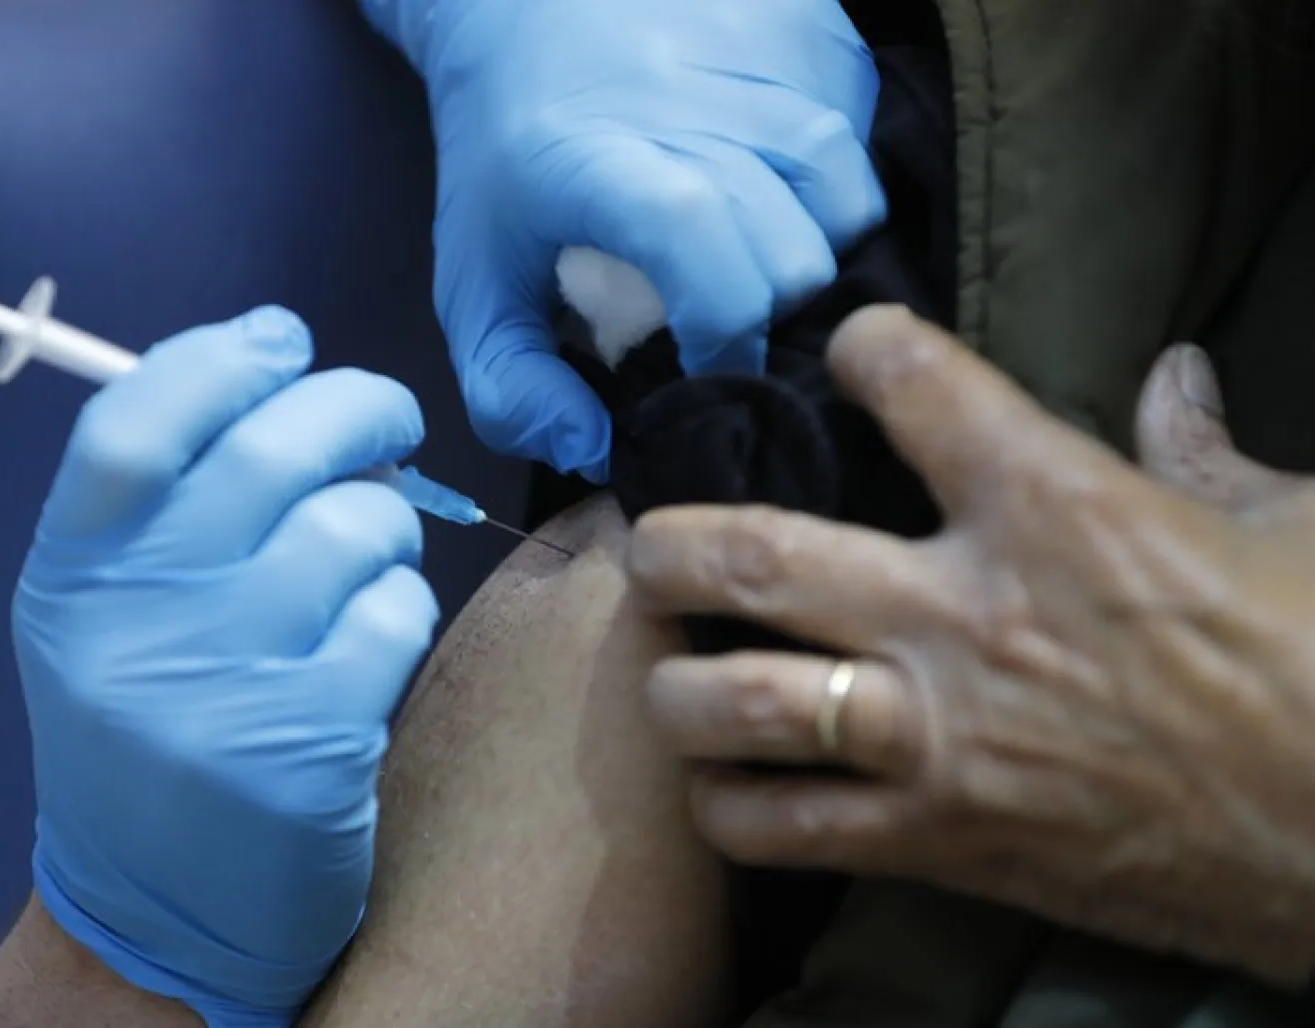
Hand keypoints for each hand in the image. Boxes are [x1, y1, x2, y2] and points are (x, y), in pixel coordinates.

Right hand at [15, 308, 440, 1025]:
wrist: (157, 910)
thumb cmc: (148, 731)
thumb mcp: (109, 617)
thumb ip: (170, 505)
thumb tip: (288, 378)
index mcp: (73, 577)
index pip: (135, 422)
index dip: (220, 358)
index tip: (282, 340)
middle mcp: (136, 624)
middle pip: (272, 451)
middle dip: (358, 407)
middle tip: (388, 420)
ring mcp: (222, 690)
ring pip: (355, 527)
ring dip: (387, 524)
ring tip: (370, 556)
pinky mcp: (308, 750)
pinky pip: (396, 616)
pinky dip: (403, 608)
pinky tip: (375, 639)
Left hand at [363, 0, 886, 480]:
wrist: (522, 3)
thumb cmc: (505, 157)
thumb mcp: (473, 281)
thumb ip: (510, 388)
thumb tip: (594, 449)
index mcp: (607, 164)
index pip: (714, 262)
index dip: (726, 336)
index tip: (702, 366)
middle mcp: (697, 106)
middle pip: (798, 255)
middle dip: (768, 312)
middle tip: (721, 315)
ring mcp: (763, 62)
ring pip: (850, 200)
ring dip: (814, 248)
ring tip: (754, 253)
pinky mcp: (810, 35)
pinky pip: (863, 138)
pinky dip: (833, 185)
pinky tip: (776, 187)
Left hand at [626, 306, 1314, 981]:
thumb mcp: (1292, 530)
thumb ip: (1200, 451)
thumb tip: (1176, 375)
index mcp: (1060, 509)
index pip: (913, 384)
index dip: (866, 349)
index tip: (851, 352)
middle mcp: (970, 615)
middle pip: (759, 555)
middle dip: (674, 540)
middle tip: (651, 541)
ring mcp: (943, 737)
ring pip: (739, 702)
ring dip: (675, 685)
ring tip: (666, 670)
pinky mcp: (942, 841)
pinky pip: (786, 829)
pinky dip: (732, 811)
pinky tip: (726, 789)